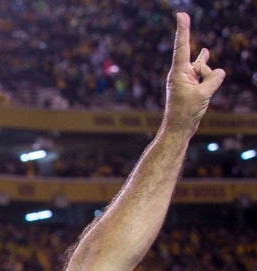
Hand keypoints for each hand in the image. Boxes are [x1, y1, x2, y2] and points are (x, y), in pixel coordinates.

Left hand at [163, 12, 224, 136]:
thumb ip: (214, 79)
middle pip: (200, 63)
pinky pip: (205, 76)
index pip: (182, 46)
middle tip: (186, 36)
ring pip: (206, 72)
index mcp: (178, 73)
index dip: (183, 29)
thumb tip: (220, 72)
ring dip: (209, 82)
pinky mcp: (192, 85)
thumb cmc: (186, 113)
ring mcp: (186, 79)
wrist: (178, 128)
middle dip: (205, 71)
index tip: (181, 14)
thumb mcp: (204, 95)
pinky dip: (209, 76)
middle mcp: (180, 74)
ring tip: (199, 97)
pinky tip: (207, 55)